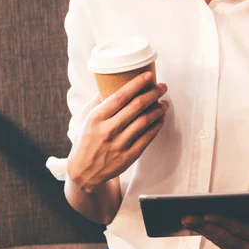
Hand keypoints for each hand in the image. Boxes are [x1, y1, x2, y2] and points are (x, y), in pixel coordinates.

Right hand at [67, 72, 168, 191]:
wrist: (84, 172)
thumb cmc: (86, 140)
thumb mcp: (85, 119)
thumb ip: (97, 100)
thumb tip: (109, 81)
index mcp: (97, 117)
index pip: (120, 96)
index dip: (137, 84)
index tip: (149, 75)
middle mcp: (109, 130)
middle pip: (137, 106)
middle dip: (153, 93)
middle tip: (162, 86)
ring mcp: (120, 144)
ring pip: (145, 121)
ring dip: (158, 109)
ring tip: (164, 102)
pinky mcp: (129, 156)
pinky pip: (148, 137)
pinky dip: (157, 125)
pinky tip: (161, 118)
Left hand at [182, 198, 248, 248]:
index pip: (238, 228)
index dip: (222, 221)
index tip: (206, 214)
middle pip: (224, 237)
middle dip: (204, 227)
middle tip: (186, 217)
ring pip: (220, 242)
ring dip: (202, 232)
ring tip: (187, 221)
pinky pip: (222, 244)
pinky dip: (209, 235)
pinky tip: (198, 227)